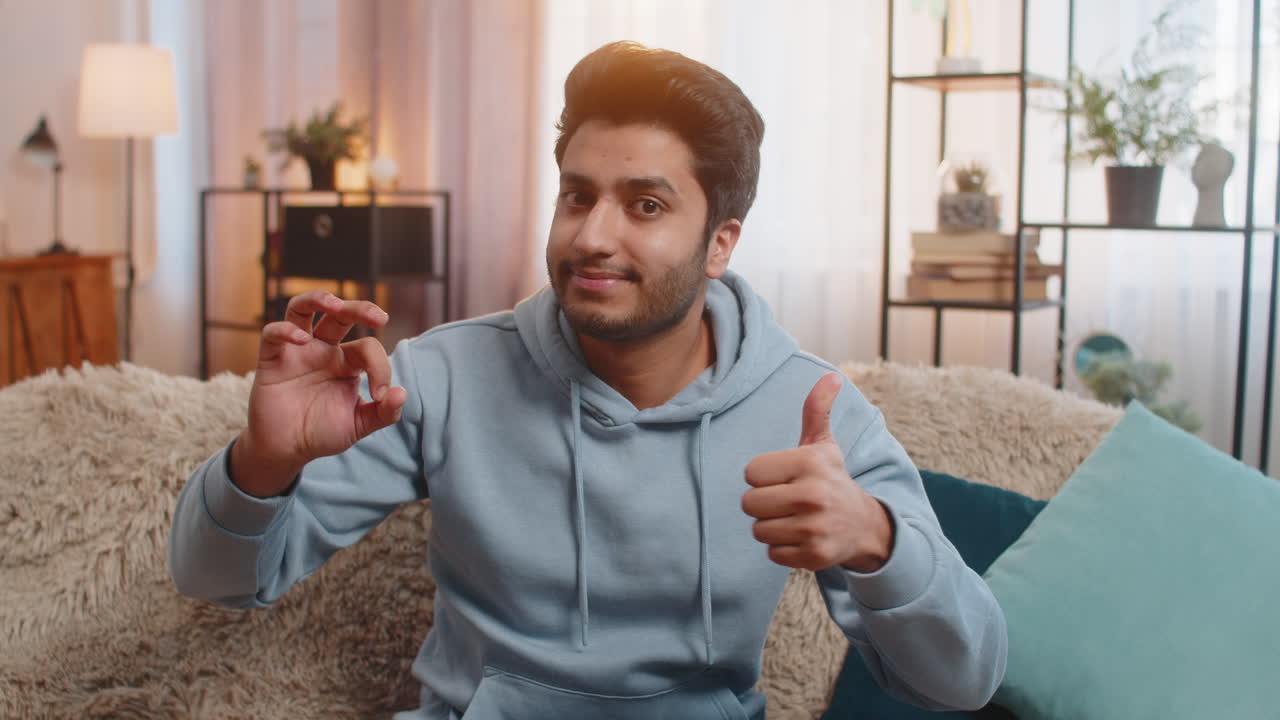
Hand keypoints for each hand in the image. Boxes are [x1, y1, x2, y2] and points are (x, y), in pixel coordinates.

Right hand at [231, 291, 407, 496]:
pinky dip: (285, 330)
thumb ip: (384, 413)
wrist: (287, 449)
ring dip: (317, 299)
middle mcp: (323, 350)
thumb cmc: (322, 432)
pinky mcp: (272, 360)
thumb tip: (401, 393)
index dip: (380, 367)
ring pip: (302, 309)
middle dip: (360, 308)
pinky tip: (301, 338)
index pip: (368, 348)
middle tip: (379, 317)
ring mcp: (297, 352)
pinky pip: (272, 334)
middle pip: (340, 315)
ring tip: (333, 304)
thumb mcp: (358, 425)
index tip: (379, 395)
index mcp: (347, 362)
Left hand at [742, 372, 893, 571]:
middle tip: (787, 501)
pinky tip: (801, 537)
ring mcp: (814, 528)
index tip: (785, 477)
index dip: (763, 476)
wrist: (863, 526)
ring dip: (771, 527)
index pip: (750, 472)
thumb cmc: (831, 479)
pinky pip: (771, 553)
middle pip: (749, 503)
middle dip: (763, 503)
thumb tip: (831, 375)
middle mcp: (813, 495)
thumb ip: (817, 410)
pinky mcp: (814, 556)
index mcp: (809, 463)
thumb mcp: (823, 445)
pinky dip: (782, 549)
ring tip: (794, 518)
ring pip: (758, 530)